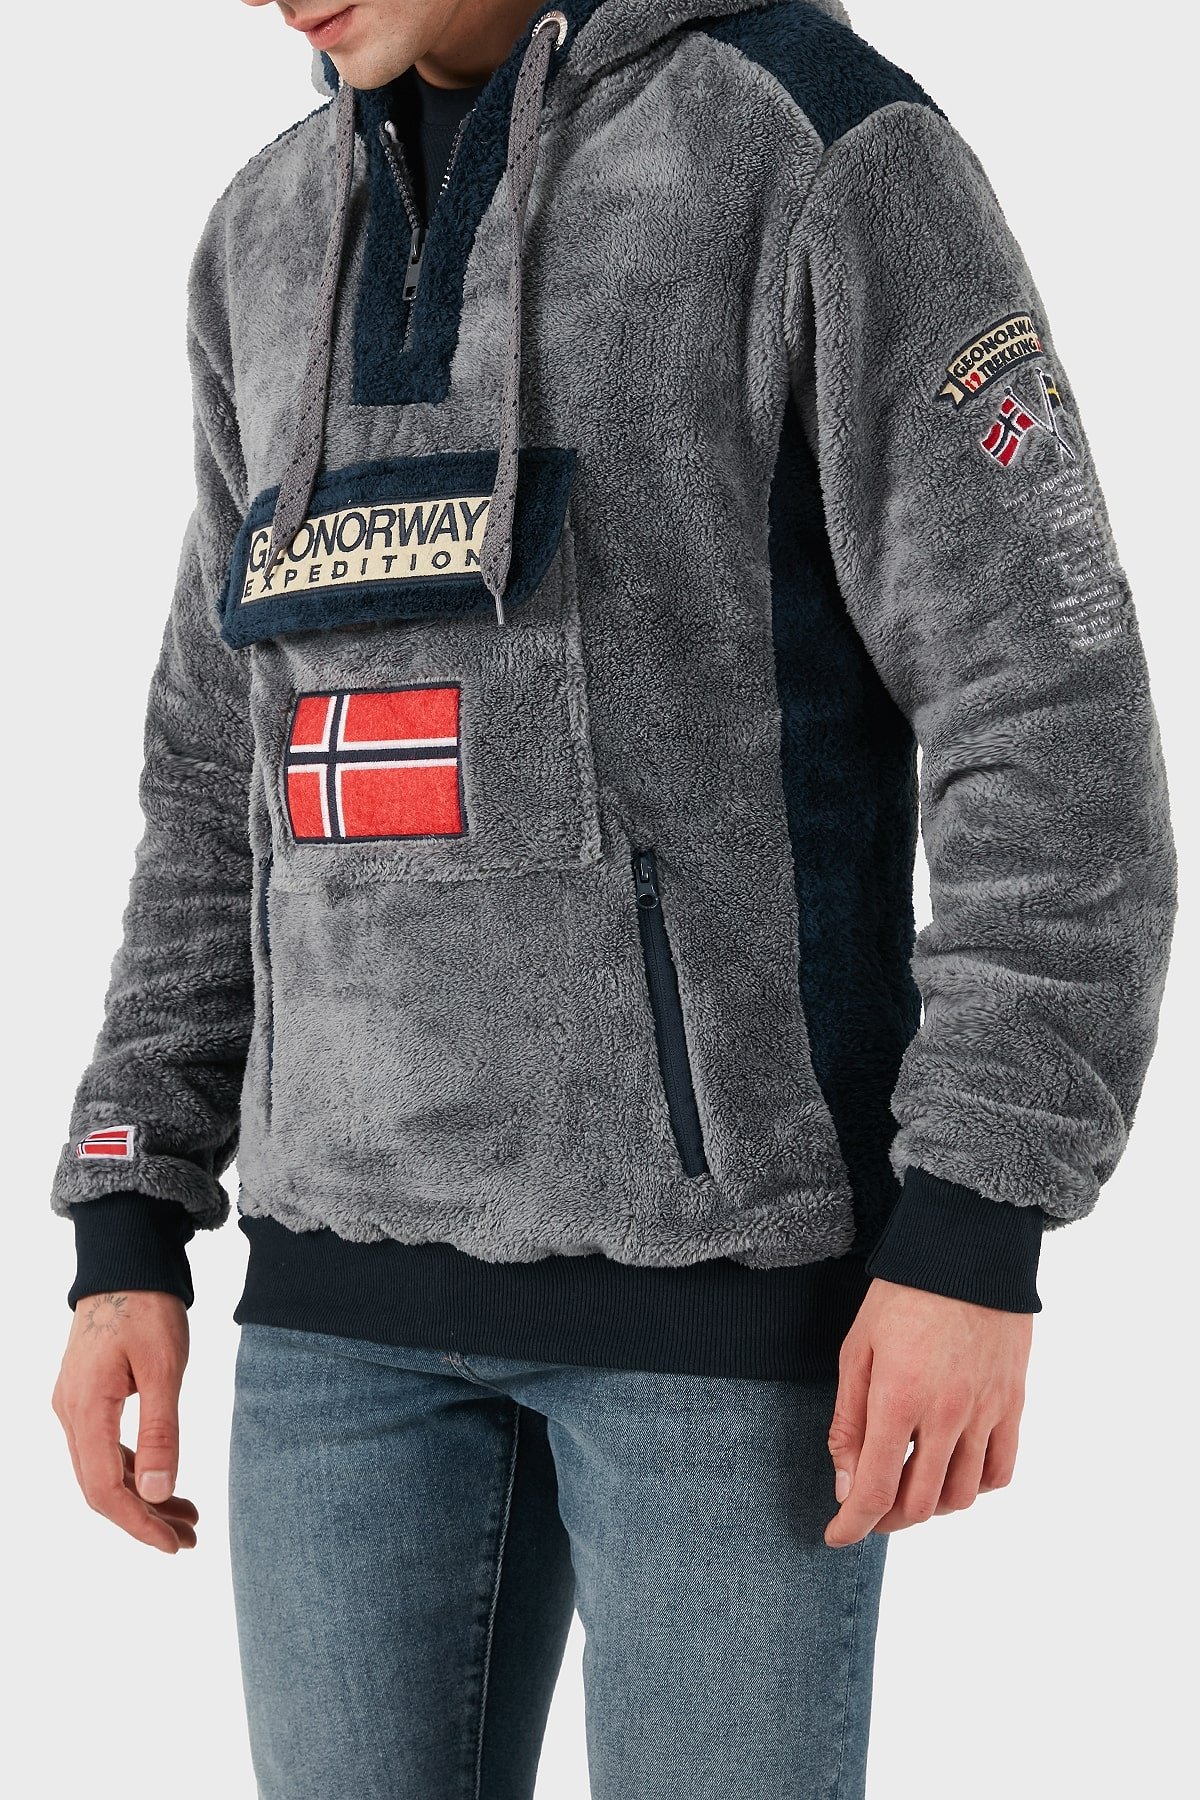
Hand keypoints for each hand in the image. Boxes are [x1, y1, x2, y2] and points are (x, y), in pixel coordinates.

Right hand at [51, 1290, 198, 1553]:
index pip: (104, 1489)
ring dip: (142, 1497)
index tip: (174, 1545)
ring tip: (186, 1516)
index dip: (137, 1525)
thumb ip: (160, 1431)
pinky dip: (134, 1469)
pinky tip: (162, 1481)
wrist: (125, 1261)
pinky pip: (103, 1448)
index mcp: (86, 1408)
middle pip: (100, 1487)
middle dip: (144, 1518)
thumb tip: (155, 1493)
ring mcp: (75, 1405)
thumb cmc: (147, 1306)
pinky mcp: (86, 1397)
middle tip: (189, 1538)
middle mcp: (71, 1413)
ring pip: (102, 1470)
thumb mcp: (164, 1367)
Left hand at [825, 1277, 1031, 1546]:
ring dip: (930, 1507)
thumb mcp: (856, 1350)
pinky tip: (954, 1473)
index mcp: (900, 1398)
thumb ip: (848, 1422)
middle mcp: (947, 1414)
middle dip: (887, 1520)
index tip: (836, 1536)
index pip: (876, 1490)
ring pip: (963, 1496)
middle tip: (869, 1511)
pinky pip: (1001, 1470)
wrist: (968, 1251)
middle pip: (920, 1503)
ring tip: (908, 1492)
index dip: (853, 1525)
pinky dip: (976, 1487)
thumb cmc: (902, 1295)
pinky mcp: (1013, 1404)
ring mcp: (986, 1412)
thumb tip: (846, 1485)